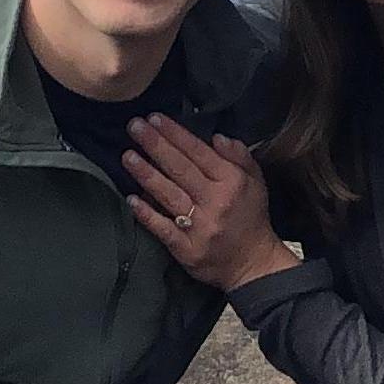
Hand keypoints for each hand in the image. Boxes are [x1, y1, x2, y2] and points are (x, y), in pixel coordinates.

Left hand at [124, 113, 299, 292]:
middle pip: (181, 170)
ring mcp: (200, 227)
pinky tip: (131, 199)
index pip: (199, 153)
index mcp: (232, 183)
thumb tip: (216, 137)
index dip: (176, 134)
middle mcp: (215, 202)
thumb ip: (239, 156)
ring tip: (127, 156)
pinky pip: (164, 229)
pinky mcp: (188, 249)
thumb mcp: (256, 182)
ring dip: (146, 174)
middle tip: (134, 127)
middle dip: (156, 146)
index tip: (155, 118)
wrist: (254, 264)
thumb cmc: (251, 218)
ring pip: (169, 195)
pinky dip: (147, 214)